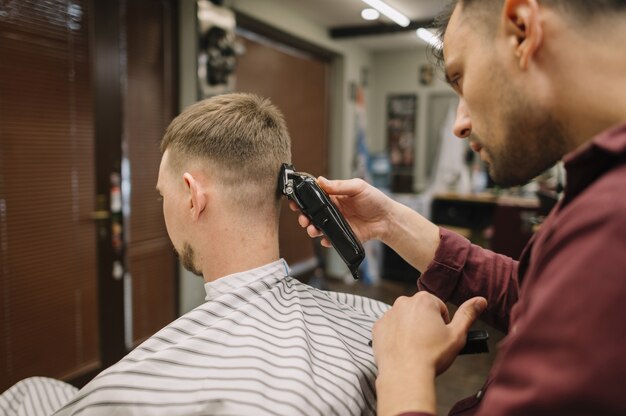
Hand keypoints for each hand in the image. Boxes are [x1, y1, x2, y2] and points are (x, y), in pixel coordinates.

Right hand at [288, 177, 393, 246]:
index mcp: (334, 197)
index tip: (295, 200)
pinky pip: (330, 239)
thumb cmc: (375, 200)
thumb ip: (339, 185)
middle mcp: (333, 211)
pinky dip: (325, 240)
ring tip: (311, 229)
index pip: (314, 197)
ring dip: (311, 229)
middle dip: (303, 216)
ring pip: (318, 227)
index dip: (303, 199)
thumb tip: (320, 180)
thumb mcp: (358, 187)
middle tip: (302, 218)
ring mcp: (337, 224)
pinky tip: (325, 239)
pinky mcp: (342, 236)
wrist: (387, 219)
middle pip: (312, 214)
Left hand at [373, 292, 487, 376]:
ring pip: (404, 320)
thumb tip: (480, 300)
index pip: (439, 308)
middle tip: (428, 345)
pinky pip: (390, 329)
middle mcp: (403, 302)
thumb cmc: (432, 355)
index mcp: (424, 299)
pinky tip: (403, 350)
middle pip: (420, 312)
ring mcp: (388, 314)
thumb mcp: (457, 335)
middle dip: (426, 324)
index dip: (443, 324)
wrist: (405, 375)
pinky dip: (396, 337)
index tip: (440, 338)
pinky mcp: (377, 327)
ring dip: (410, 330)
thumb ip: (468, 314)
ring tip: (415, 349)